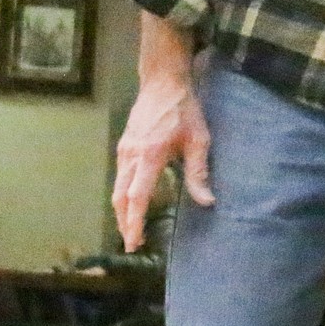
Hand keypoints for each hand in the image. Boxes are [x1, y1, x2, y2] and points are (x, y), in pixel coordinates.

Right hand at [112, 77, 214, 251]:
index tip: (134, 241)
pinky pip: (120, 176)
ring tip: (131, 228)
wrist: (163, 82)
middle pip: (120, 197)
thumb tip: (207, 201)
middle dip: (124, 223)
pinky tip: (132, 202)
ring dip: (122, 211)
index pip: (137, 197)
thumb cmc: (184, 109)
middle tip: (131, 244)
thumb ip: (199, 172)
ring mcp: (124, 150)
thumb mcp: (199, 140)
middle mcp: (131, 155)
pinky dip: (123, 194)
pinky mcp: (124, 145)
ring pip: (117, 188)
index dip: (135, 222)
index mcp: (149, 156)